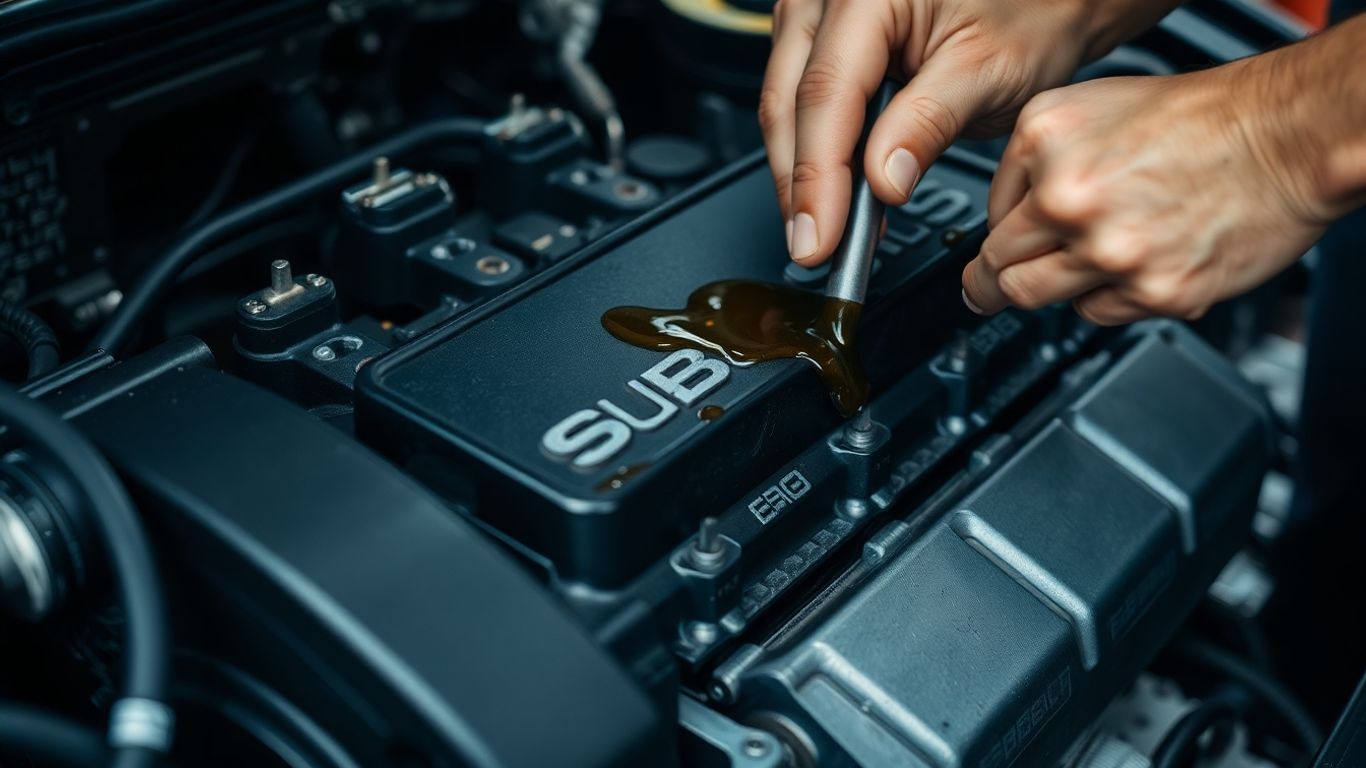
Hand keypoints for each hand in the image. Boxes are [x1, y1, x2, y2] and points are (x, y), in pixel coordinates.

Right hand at [761, 0, 1173, 264]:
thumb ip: (929, 122)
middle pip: (790, 100)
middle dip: (799, 183)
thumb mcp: (989, 69)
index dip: (817, 176)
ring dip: (801, 170)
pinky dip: (815, 147)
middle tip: (816, 247)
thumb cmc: (1032, 9)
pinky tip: (833, 190)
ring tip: (825, 228)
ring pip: (785, 102)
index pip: (826, 94)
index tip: (821, 236)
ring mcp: (820, 12)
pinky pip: (801, 95)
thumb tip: (881, 183)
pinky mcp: (824, 35)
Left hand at [962, 61, 1339, 324]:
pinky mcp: (1156, 293)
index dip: (994, 234)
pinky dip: (1108, 298)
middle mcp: (1070, 201)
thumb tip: (998, 220)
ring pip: (1039, 299)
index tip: (995, 250)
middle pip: (998, 271)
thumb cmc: (1198, 119)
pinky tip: (1136, 265)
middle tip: (985, 293)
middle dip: (989, 284)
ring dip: (1047, 292)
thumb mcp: (1085, 110)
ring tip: (1074, 273)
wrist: (1285, 136)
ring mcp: (1112, 253)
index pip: (987, 217)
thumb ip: (1031, 164)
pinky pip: (1099, 314)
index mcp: (1046, 149)